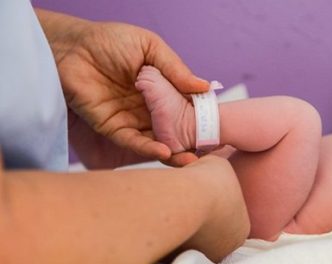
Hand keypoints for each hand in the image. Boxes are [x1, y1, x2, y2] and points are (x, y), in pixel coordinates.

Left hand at [37, 10, 207, 167]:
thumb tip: (205, 86)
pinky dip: (148, 147)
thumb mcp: (150, 48)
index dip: (198, 119)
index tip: (215, 129)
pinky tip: (165, 151)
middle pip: (172, 129)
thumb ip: (175, 69)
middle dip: (189, 141)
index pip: (183, 108)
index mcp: (159, 89)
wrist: (73, 45)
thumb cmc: (111, 40)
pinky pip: (132, 141)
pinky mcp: (111, 126)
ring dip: (173, 151)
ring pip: (155, 140)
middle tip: (208, 151)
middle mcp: (147, 108)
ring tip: (191, 159)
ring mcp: (130, 119)